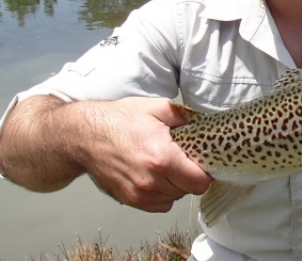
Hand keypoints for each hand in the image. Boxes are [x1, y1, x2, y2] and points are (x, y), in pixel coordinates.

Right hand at [77, 97, 211, 211]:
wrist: (83, 136)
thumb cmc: (120, 119)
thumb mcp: (157, 108)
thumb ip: (185, 116)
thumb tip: (206, 123)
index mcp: (163, 158)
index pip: (200, 181)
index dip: (205, 170)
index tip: (201, 159)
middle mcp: (151, 181)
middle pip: (189, 190)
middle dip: (191, 175)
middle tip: (183, 157)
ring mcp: (139, 194)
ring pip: (175, 198)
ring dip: (177, 184)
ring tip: (167, 164)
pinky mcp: (130, 200)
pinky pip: (159, 204)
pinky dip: (163, 193)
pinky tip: (156, 174)